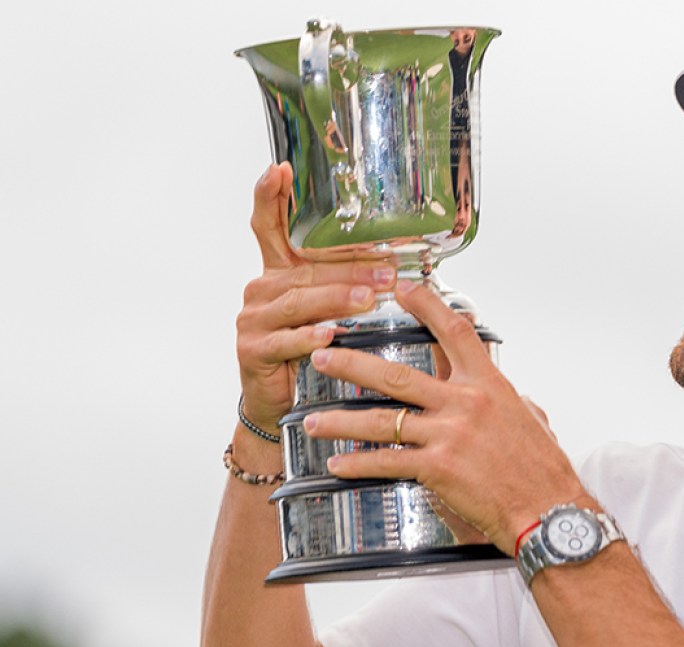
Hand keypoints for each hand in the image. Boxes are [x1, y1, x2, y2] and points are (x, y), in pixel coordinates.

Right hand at [235, 163, 397, 433]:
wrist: (276, 403)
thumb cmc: (306, 352)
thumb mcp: (325, 312)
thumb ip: (344, 284)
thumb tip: (393, 265)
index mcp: (276, 274)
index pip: (269, 227)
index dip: (271, 197)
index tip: (279, 169)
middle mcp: (261, 291)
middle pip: (304, 269)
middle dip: (348, 269)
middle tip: (386, 271)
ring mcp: (253, 320)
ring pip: (299, 302)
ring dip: (336, 299)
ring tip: (367, 299)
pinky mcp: (253, 350)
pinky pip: (286, 340)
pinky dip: (309, 337)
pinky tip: (329, 334)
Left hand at [301, 282, 586, 552]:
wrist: (549, 510)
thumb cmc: (544, 472)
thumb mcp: (532, 421)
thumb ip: (511, 401)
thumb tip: (510, 393)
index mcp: (490, 385)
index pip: (454, 332)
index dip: (426, 305)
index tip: (403, 289)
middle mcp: (465, 403)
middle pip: (397, 374)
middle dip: (352, 363)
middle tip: (323, 354)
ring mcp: (449, 435)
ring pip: (382, 419)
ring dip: (341, 420)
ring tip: (313, 421)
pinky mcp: (438, 468)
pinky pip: (387, 461)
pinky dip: (359, 464)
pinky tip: (338, 464)